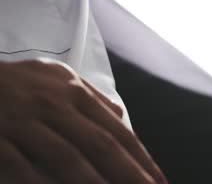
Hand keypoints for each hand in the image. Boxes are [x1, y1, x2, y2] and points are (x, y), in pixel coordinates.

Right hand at [0, 59, 165, 183]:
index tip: (159, 181)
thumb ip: (87, 97)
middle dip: (130, 174)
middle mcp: (53, 105)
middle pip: (100, 145)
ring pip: (67, 158)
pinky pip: (24, 169)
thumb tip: (119, 116)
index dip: (141, 159)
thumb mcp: (53, 77)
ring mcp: (23, 122)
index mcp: (72, 91)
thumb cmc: (12, 83)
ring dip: (95, 183)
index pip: (116, 130)